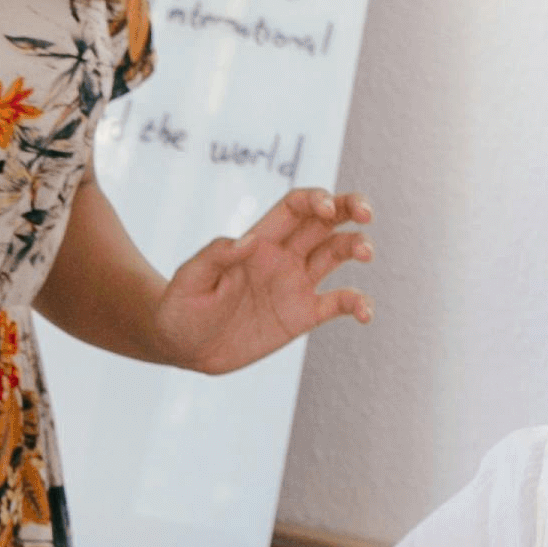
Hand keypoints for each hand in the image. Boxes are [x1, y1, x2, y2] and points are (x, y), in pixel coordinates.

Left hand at [152, 189, 372, 375]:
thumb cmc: (179, 308)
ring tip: (367, 252)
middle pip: (325, 222)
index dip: (315, 200)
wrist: (181, 347)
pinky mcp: (301, 316)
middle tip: (367, 214)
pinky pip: (337, 304)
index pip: (295, 207)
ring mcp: (295, 285)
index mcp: (259, 241)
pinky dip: (357, 304)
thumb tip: (250, 242)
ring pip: (336, 254)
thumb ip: (215, 256)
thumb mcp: (189, 279)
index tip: (328, 208)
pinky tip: (366, 313)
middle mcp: (282, 257)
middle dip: (350, 208)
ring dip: (356, 246)